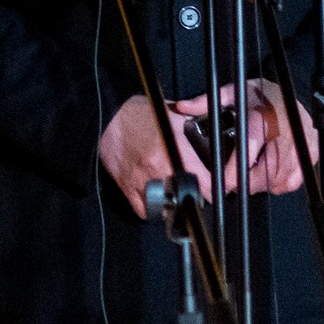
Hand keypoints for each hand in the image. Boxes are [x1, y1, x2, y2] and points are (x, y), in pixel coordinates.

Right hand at [97, 96, 210, 217]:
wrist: (107, 116)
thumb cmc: (139, 113)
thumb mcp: (173, 114)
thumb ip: (192, 125)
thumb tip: (210, 130)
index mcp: (176, 150)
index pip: (206, 183)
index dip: (214, 188)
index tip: (216, 189)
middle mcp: (161, 169)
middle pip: (188, 199)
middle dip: (195, 197)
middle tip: (195, 191)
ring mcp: (143, 181)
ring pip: (167, 209)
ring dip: (173, 206)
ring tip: (175, 197)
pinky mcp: (128, 188)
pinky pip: (144, 211)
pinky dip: (151, 210)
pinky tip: (155, 200)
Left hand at [173, 81, 318, 196]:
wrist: (288, 92)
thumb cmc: (260, 94)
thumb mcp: (233, 92)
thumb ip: (208, 100)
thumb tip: (184, 107)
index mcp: (265, 112)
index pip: (252, 143)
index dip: (238, 166)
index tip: (226, 179)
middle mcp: (287, 126)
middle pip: (269, 167)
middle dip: (248, 181)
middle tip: (234, 182)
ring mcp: (302, 140)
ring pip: (283, 176)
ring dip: (264, 184)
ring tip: (249, 178)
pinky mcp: (311, 150)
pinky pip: (297, 177)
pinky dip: (281, 182)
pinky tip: (269, 176)